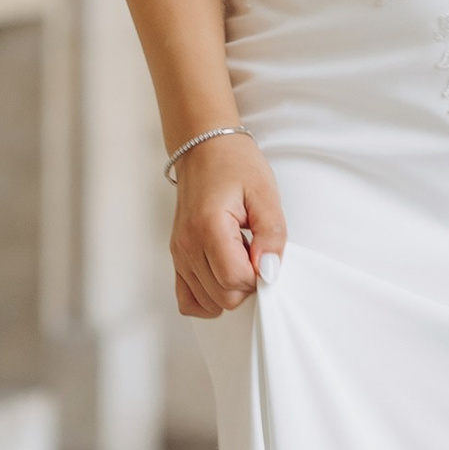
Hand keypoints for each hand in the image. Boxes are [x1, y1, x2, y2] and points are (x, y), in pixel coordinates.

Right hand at [168, 129, 286, 316]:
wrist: (205, 147)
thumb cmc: (234, 163)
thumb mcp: (264, 191)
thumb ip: (271, 234)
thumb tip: (270, 271)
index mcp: (208, 226)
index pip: (235, 279)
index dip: (259, 274)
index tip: (266, 252)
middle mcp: (187, 245)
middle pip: (223, 296)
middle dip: (247, 282)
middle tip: (254, 250)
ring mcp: (179, 254)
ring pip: (208, 302)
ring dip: (230, 287)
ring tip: (238, 253)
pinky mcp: (177, 258)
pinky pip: (188, 300)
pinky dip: (208, 298)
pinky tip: (222, 277)